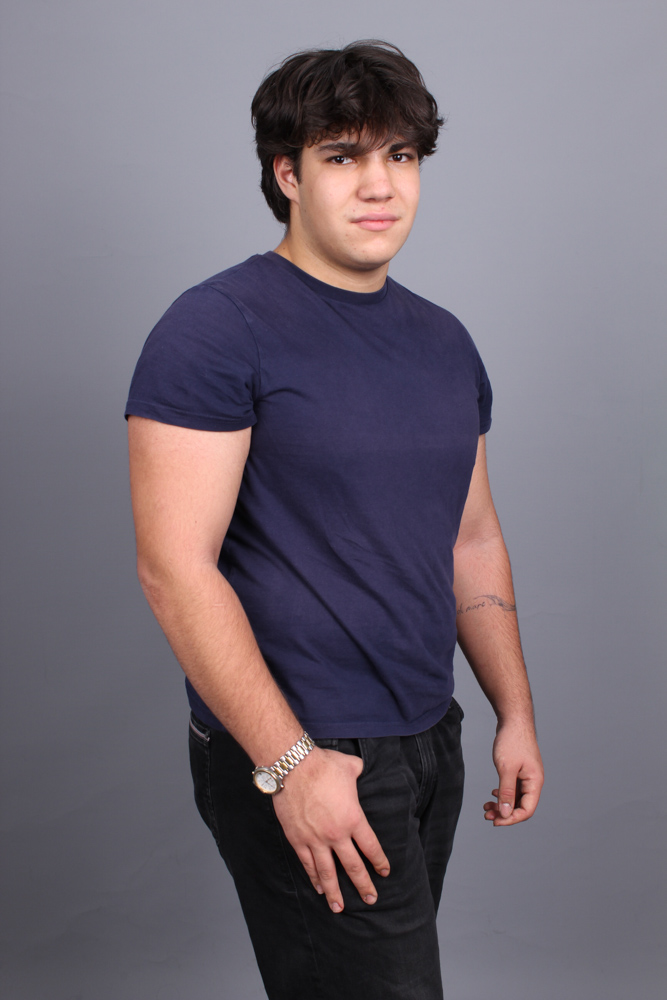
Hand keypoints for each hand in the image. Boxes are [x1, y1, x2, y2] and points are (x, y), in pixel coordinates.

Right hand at [272, 746, 389, 912]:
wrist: (293, 767)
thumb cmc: (323, 765)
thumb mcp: (349, 767)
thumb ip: (358, 771)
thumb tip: (360, 768)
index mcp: (354, 818)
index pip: (371, 847)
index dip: (379, 861)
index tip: (384, 872)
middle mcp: (337, 834)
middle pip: (353, 866)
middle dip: (363, 885)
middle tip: (370, 899)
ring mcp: (316, 839)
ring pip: (328, 872)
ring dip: (335, 892)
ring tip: (339, 908)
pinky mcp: (298, 839)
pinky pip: (307, 864)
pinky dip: (313, 877)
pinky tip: (318, 887)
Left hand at [483, 721, 543, 825]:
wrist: (513, 719)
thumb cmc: (512, 741)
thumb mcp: (506, 769)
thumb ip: (507, 792)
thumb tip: (505, 814)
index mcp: (535, 782)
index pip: (527, 810)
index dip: (511, 819)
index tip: (495, 821)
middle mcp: (533, 781)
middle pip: (520, 806)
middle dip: (504, 813)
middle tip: (486, 815)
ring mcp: (526, 776)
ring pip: (515, 797)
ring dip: (502, 804)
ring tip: (486, 807)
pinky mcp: (519, 770)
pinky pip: (513, 788)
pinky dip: (503, 793)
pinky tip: (493, 793)